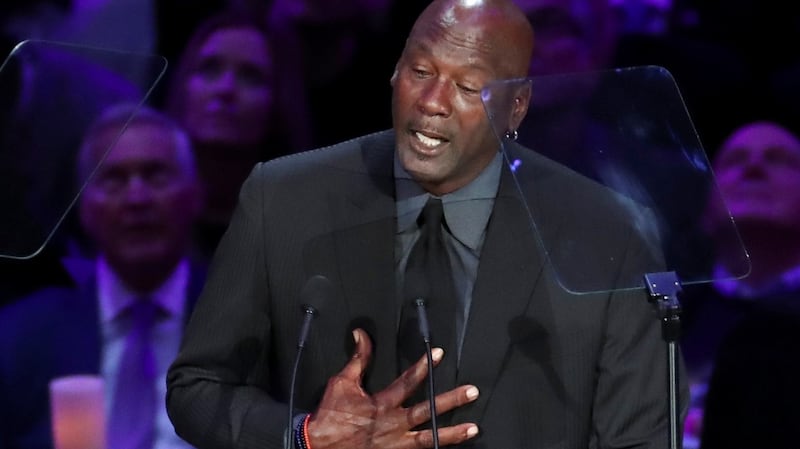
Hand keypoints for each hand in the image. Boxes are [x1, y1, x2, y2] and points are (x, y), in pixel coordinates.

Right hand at [307, 328, 479, 448]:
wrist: (319, 447)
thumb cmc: (331, 416)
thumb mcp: (343, 383)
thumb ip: (358, 359)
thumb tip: (361, 334)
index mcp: (382, 404)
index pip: (408, 382)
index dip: (424, 367)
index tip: (439, 355)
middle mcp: (393, 424)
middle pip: (427, 411)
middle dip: (451, 401)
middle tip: (472, 392)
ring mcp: (395, 444)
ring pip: (429, 439)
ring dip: (452, 434)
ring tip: (474, 428)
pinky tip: (447, 448)